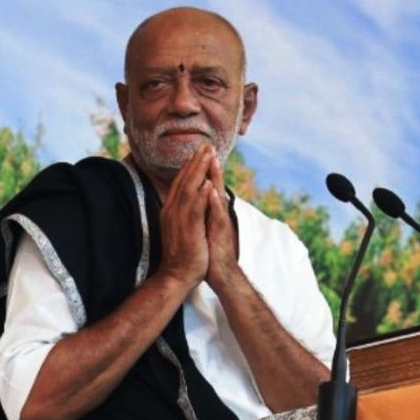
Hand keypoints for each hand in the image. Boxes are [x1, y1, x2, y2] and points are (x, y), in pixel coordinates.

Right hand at [156, 143, 214, 289]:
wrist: (177, 275)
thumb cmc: (183, 254)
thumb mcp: (181, 228)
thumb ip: (184, 212)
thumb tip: (190, 200)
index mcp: (171, 210)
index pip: (180, 182)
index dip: (190, 166)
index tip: (199, 151)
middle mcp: (172, 211)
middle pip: (184, 180)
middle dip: (195, 162)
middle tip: (205, 145)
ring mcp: (179, 219)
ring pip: (188, 189)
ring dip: (199, 171)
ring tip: (208, 156)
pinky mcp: (188, 229)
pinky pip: (194, 208)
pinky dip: (201, 194)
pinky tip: (208, 182)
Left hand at [205, 153, 239, 290]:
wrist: (220, 273)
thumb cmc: (210, 250)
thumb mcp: (204, 227)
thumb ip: (203, 212)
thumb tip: (198, 199)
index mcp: (211, 210)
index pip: (206, 185)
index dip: (202, 169)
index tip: (198, 151)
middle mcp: (217, 213)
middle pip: (214, 185)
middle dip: (210, 165)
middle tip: (208, 146)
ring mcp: (220, 222)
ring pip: (218, 197)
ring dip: (216, 178)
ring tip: (213, 161)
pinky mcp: (221, 234)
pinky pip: (217, 217)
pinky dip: (214, 204)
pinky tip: (212, 192)